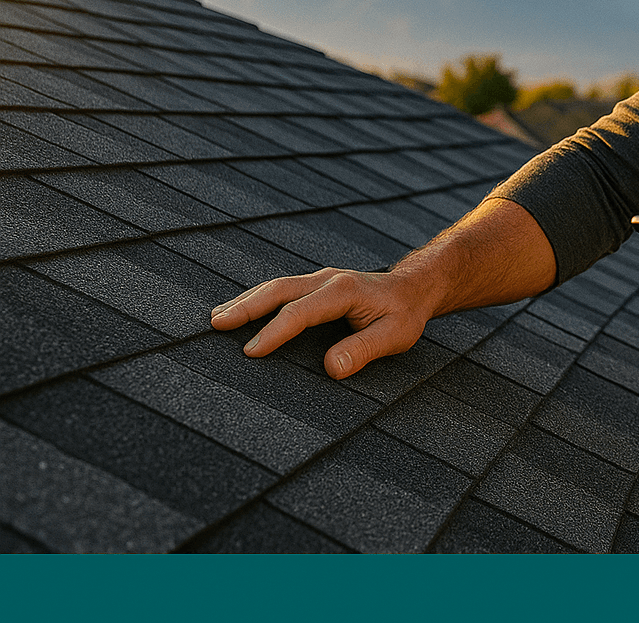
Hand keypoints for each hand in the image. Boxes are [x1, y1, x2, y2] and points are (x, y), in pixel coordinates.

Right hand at [210, 267, 431, 378]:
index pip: (301, 312)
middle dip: (246, 306)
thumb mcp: (396, 335)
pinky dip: (257, 299)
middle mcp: (327, 280)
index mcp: (344, 291)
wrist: (414, 288)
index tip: (251, 352)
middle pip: (279, 290)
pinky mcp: (315, 286)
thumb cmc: (404, 314)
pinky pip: (281, 290)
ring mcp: (319, 280)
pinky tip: (240, 311)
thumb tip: (331, 368)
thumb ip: (364, 349)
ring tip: (216, 319)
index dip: (274, 332)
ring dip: (246, 301)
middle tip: (215, 324)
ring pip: (276, 287)